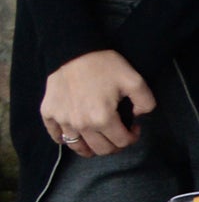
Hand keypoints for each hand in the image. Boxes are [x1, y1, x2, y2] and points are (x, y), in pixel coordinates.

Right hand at [37, 49, 152, 154]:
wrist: (74, 52)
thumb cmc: (105, 66)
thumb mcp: (135, 80)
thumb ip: (146, 102)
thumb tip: (139, 117)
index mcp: (103, 118)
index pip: (121, 142)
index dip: (132, 137)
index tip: (134, 127)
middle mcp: (81, 124)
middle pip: (101, 149)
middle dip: (115, 146)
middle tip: (119, 134)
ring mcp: (62, 121)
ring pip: (78, 147)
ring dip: (91, 148)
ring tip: (99, 140)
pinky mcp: (48, 113)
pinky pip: (56, 136)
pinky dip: (66, 139)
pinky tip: (75, 134)